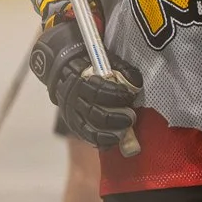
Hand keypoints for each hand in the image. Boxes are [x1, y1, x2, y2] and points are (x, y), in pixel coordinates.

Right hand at [29, 21, 141, 149]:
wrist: (65, 71)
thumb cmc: (92, 65)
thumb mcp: (105, 60)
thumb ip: (121, 69)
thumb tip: (136, 83)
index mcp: (80, 80)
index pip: (98, 91)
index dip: (116, 95)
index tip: (129, 95)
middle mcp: (73, 99)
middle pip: (94, 113)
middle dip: (114, 117)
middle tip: (131, 117)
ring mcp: (72, 113)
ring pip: (89, 127)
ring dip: (110, 131)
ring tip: (125, 129)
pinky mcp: (74, 124)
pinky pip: (87, 136)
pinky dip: (101, 140)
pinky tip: (114, 140)